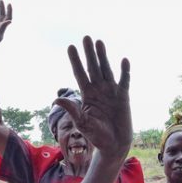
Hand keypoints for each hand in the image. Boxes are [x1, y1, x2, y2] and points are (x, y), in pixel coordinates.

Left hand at [57, 37, 131, 158]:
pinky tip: (124, 60)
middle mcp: (98, 90)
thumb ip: (72, 110)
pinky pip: (124, 81)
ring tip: (99, 42)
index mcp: (87, 94)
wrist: (113, 145)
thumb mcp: (82, 123)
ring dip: (103, 57)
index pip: (79, 74)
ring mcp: (111, 91)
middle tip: (86, 38)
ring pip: (106, 70)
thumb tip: (57, 99)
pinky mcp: (123, 96)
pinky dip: (125, 71)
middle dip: (89, 53)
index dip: (75, 61)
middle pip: (93, 67)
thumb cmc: (96, 136)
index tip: (70, 47)